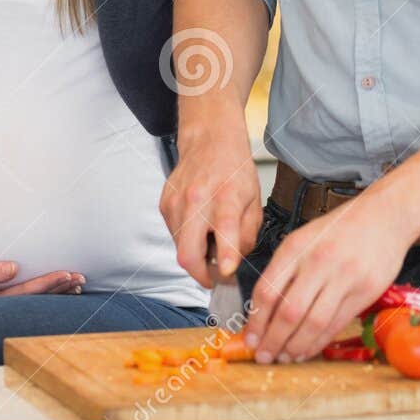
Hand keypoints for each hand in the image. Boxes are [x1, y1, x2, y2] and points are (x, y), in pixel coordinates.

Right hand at [0, 259, 84, 302]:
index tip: (68, 274)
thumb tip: (14, 269)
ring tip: (76, 285)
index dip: (49, 284)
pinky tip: (54, 289)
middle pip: (34, 299)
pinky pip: (22, 297)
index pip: (26, 293)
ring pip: (30, 299)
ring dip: (54, 292)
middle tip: (82, 279)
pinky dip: (40, 292)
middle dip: (59, 289)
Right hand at [159, 114, 261, 286]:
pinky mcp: (164, 205)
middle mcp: (198, 199)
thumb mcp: (255, 201)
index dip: (226, 255)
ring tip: (210, 239)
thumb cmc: (235, 171)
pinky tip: (199, 225)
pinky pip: (174, 235)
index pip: (225, 228)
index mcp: (226, 196)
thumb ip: (247, 236)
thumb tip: (233, 265)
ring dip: (195, 254)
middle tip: (213, 277)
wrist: (209, 141)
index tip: (225, 273)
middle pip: (188, 253)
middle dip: (200, 275)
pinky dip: (187, 239)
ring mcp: (177, 202)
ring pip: (179, 248)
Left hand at [243, 194, 413, 362]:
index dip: (255, 321)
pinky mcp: (365, 292)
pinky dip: (318, 342)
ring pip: (314, 323)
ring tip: (284, 356)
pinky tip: (307, 349)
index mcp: (297, 246)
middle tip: (263, 356)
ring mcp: (344, 277)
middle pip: (289, 312)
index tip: (249, 338)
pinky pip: (336, 324)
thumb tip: (262, 312)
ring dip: (295, 346)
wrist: (384, 216)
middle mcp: (319, 261)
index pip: (268, 290)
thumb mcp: (304, 239)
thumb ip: (284, 271)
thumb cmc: (340, 229)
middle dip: (272, 340)